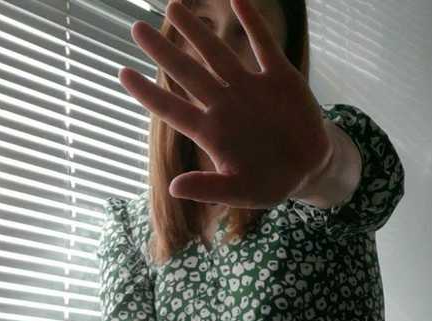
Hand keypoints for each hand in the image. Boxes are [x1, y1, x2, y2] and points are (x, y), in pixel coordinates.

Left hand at [118, 0, 333, 208]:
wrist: (308, 168)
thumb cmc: (269, 182)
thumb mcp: (240, 191)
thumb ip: (208, 188)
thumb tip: (173, 188)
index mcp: (211, 132)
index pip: (171, 109)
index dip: (147, 93)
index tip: (122, 73)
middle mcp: (224, 105)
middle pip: (187, 73)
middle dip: (162, 51)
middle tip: (137, 28)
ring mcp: (250, 88)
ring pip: (218, 53)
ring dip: (196, 31)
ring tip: (172, 7)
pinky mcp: (280, 78)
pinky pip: (264, 45)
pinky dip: (254, 23)